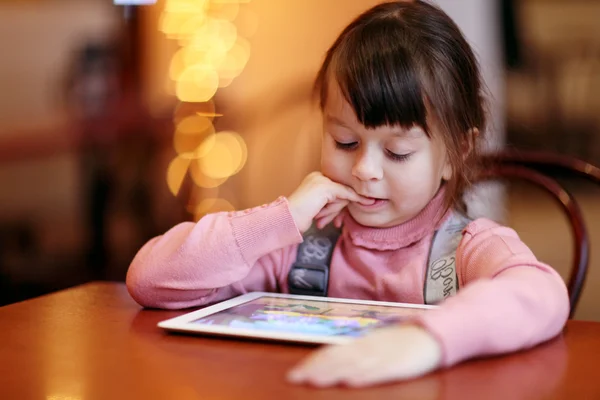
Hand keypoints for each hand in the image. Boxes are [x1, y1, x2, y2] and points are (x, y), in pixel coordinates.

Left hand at [287, 172, 373, 232]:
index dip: (352, 195)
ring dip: (330, 214)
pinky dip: (327, 218)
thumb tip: (362, 197)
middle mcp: (320, 184)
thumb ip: (345, 191)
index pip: (343, 185)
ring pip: (336, 206)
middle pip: (340, 196)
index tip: (367, 201)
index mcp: (320, 176)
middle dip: (334, 207)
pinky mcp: (317, 208)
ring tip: (319, 218)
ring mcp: (318, 197)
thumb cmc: (305, 202)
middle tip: (323, 212)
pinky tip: (320, 223)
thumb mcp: (327, 190)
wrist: (290, 219)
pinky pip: (330, 212)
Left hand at [287, 324, 441, 387]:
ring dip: (332, 373)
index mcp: (362, 342)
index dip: (313, 361)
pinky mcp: (399, 365)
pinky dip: (363, 377)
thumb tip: (332, 360)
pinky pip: (378, 371)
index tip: (295, 372)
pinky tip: (350, 382)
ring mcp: (383, 355)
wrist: (433, 334)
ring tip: (313, 381)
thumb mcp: (377, 344)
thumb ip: (356, 352)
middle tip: (294, 378)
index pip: (332, 351)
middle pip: (337, 358)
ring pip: (352, 365)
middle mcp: (369, 347)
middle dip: (315, 369)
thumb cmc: (403, 342)